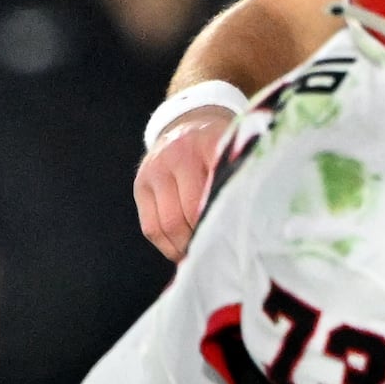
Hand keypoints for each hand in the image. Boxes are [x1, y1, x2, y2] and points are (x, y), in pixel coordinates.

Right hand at [136, 110, 224, 262]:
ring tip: (200, 257)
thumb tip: (244, 226)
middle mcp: (177, 157)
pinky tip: (181, 252)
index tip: (232, 244)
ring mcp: (154, 171)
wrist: (189, 126)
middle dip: (200, 240)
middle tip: (217, 255)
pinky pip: (150, 227)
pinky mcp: (140, 185)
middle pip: (185, 215)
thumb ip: (239, 181)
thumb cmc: (222, 148)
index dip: (220, 224)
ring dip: (182, 248)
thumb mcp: (236, 155)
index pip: (212, 195)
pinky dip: (166, 246)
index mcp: (208, 146)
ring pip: (164, 225)